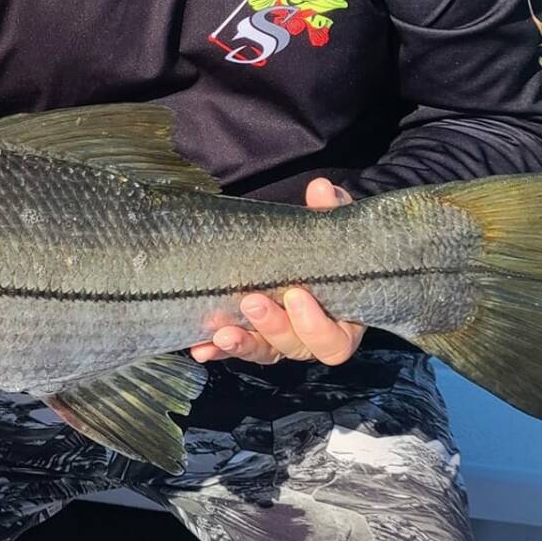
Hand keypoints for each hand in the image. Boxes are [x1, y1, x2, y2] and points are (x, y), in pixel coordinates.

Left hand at [190, 177, 366, 366]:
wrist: (308, 253)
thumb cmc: (326, 247)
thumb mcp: (330, 227)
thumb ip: (330, 212)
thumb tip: (322, 188)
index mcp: (341, 320)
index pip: (334, 341)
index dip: (317, 326)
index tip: (296, 294)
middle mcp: (310, 336)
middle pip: (295, 347)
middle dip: (272, 326)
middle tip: (251, 299)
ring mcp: (280, 339)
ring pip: (264, 351)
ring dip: (242, 344)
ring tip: (221, 333)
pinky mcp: (254, 337)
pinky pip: (237, 347)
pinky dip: (217, 349)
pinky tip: (200, 348)